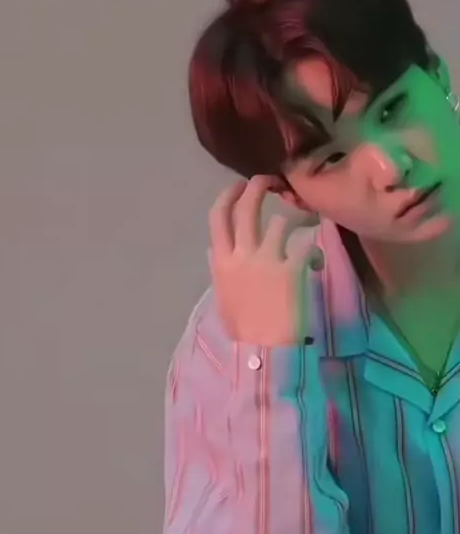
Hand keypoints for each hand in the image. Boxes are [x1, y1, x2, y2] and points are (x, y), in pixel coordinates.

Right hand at [208, 175, 323, 345]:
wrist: (264, 350)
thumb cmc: (244, 329)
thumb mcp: (225, 297)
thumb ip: (224, 271)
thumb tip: (217, 253)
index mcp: (221, 262)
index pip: (218, 217)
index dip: (228, 196)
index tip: (239, 186)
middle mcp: (241, 254)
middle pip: (247, 207)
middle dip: (259, 188)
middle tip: (272, 183)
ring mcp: (267, 259)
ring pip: (281, 223)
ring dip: (294, 226)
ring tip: (303, 241)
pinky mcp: (293, 268)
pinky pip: (307, 246)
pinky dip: (314, 253)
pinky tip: (317, 265)